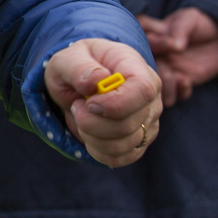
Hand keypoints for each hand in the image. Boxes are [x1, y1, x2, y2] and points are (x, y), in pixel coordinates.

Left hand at [44, 38, 161, 166]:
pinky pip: (121, 158)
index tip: (89, 104)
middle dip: (91, 122)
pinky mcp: (140, 141)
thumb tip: (96, 81)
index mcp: (136, 68)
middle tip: (75, 106)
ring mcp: (148, 121)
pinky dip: (97, 150)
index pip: (143, 90)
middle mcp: (150, 97)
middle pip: (129, 124)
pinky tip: (88, 133)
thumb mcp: (67, 59)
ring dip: (91, 136)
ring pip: (125, 145)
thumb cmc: (75, 67)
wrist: (77, 83)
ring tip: (81, 117)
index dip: (116, 104)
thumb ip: (78, 67)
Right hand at [138, 8, 217, 107]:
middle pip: (143, 69)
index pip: (138, 41)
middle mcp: (154, 55)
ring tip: (181, 79)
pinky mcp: (179, 82)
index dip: (151, 46)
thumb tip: (174, 45)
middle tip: (171, 71)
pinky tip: (187, 82)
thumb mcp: (190, 19)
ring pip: (155, 86)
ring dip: (165, 87)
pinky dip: (179, 93)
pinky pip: (173, 96)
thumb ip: (179, 29)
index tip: (172, 45)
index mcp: (151, 36)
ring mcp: (166, 70)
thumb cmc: (201, 24)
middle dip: (156, 73)